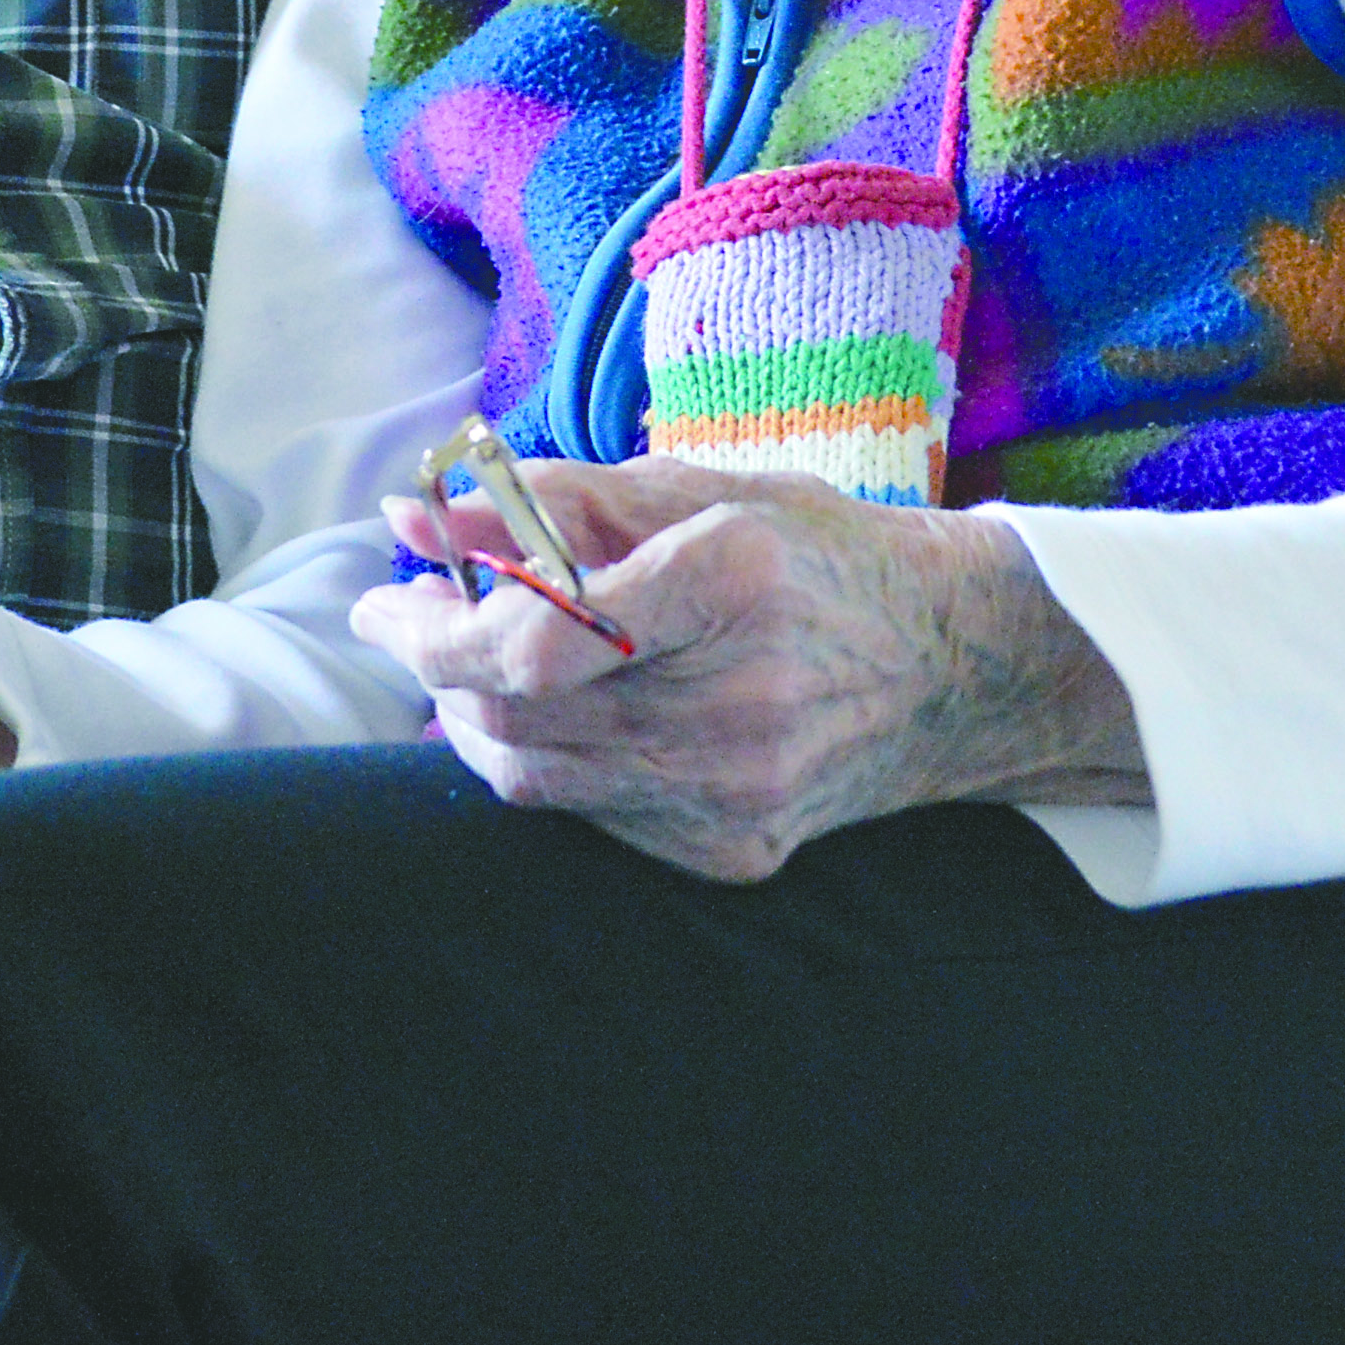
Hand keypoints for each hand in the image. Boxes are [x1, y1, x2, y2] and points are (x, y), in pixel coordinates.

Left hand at [345, 459, 1142, 880]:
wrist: (956, 668)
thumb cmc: (816, 555)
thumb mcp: (697, 491)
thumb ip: (547, 502)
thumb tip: (414, 514)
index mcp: (734, 584)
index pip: (541, 638)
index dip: (438, 625)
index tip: (387, 594)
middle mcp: (740, 704)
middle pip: (519, 711)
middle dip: (438, 663)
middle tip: (414, 609)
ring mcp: (737, 795)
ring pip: (535, 777)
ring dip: (475, 715)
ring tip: (475, 655)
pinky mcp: (730, 853)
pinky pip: (589, 815)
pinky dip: (548, 759)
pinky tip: (567, 710)